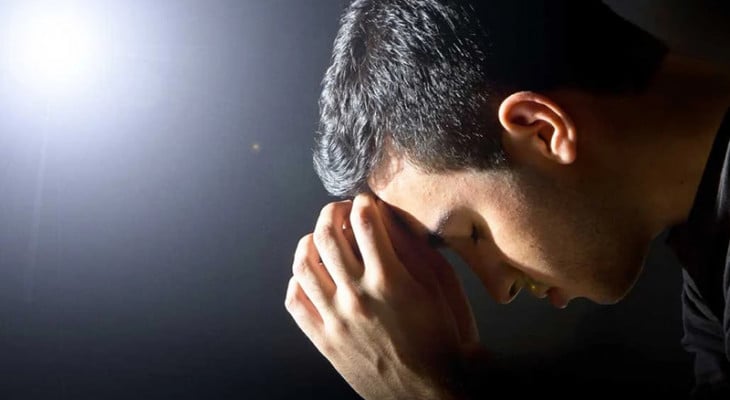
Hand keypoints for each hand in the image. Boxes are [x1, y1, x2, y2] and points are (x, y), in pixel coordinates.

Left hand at [285, 194, 480, 399]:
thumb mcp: (442, 286)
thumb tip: (387, 217)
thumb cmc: (444, 336)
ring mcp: (336, 320)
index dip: (363, 202)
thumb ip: (414, 248)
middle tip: (342, 210)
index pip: (364, 222)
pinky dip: (299, 279)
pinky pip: (295, 300)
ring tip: (323, 237)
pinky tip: (314, 274)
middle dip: (333, 211)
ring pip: (304, 264)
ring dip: (311, 240)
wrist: (433, 391)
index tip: (366, 201)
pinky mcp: (324, 341)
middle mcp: (357, 297)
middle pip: (328, 235)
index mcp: (390, 281)